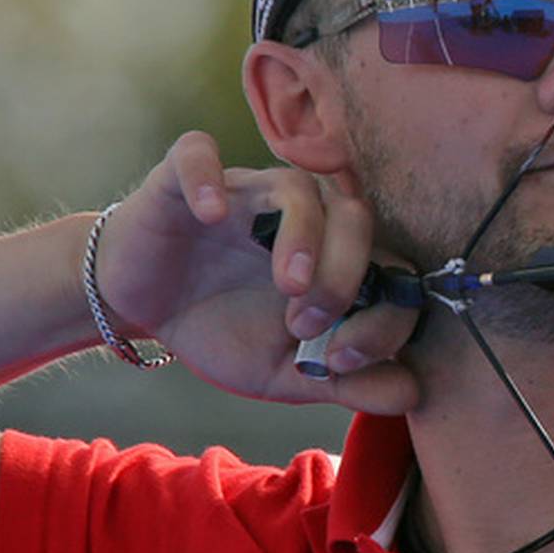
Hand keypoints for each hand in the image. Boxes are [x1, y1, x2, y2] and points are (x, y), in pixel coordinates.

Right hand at [91, 131, 422, 414]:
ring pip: (297, 187)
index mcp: (335, 259)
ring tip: (289, 285)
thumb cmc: (221, 329)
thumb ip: (345, 383)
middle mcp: (301, 217)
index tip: (342, 359)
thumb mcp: (283, 372)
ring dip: (302, 236)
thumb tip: (412, 394)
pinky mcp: (184, 180)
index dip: (383, 315)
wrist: (141, 308)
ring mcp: (246, 193)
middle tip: (307, 324)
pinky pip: (200, 157)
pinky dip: (209, 179)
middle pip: (354, 218)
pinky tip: (212, 214)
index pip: (390, 268)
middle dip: (344, 276)